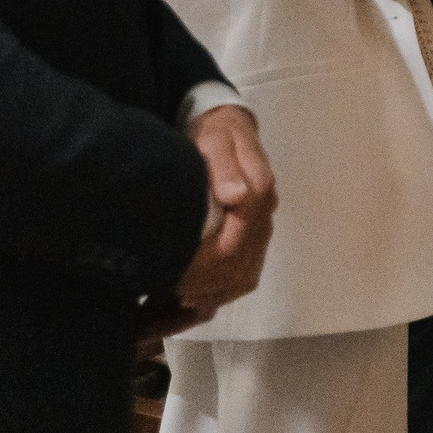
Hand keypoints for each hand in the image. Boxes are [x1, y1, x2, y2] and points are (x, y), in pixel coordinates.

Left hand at [172, 105, 275, 318]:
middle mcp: (266, 214)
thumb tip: (236, 195)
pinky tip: (197, 299)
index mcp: (259, 191)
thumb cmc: (217, 133)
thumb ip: (224, 166)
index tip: (173, 277)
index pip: (234, 245)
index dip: (203, 267)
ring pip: (245, 275)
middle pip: (240, 268)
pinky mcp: (256, 233)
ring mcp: (262, 226)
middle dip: (203, 287)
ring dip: (213, 294)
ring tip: (178, 304)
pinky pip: (247, 272)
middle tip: (166, 296)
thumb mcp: (215, 140)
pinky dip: (222, 291)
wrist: (228, 127)